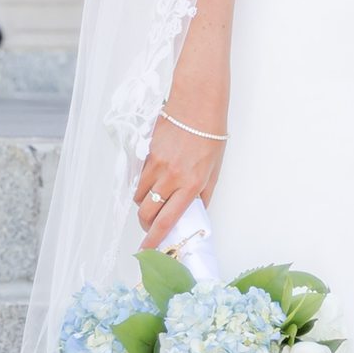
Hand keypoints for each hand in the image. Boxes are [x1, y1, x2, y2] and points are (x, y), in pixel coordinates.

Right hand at [135, 102, 224, 251]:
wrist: (196, 103)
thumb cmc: (210, 135)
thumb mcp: (214, 169)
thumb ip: (203, 193)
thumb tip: (196, 211)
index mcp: (191, 184)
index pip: (167, 220)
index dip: (155, 239)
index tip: (148, 249)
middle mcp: (171, 177)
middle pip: (147, 212)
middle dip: (146, 224)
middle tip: (150, 225)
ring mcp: (157, 165)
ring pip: (140, 196)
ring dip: (145, 204)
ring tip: (154, 200)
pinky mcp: (147, 153)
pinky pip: (139, 178)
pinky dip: (143, 185)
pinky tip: (153, 181)